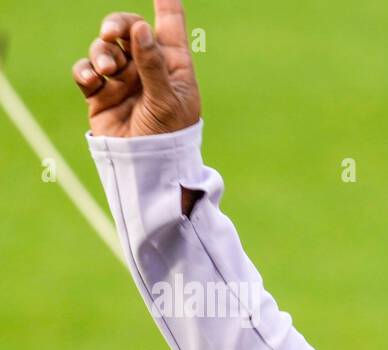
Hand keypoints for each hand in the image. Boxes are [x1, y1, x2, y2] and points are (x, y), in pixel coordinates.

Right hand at [72, 0, 200, 137]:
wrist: (148, 168)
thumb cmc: (169, 136)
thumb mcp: (167, 100)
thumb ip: (153, 64)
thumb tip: (140, 29)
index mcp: (173, 64)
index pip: (169, 26)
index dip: (165, 5)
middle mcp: (147, 67)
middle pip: (128, 28)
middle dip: (116, 24)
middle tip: (110, 33)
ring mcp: (123, 79)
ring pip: (104, 48)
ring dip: (101, 53)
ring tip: (107, 70)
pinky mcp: (101, 94)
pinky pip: (86, 71)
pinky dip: (86, 71)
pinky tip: (92, 79)